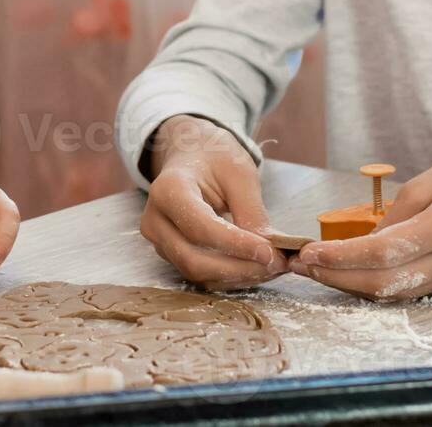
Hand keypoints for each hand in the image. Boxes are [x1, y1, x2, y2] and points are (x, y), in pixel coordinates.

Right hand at [138, 115, 285, 289]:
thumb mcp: (239, 173)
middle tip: (276, 266)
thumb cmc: (214, 158)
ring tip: (272, 268)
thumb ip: (251, 213)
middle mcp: (155, 219)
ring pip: (197, 273)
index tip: (270, 253)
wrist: (190, 154)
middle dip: (239, 269)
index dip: (236, 245)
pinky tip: (255, 267)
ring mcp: (158, 240)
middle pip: (193, 260)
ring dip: (237, 276)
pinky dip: (230, 276)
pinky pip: (199, 273)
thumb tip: (269, 254)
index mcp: (168, 189)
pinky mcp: (169, 253)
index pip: (201, 227)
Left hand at [289, 145, 431, 299]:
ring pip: (395, 292)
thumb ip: (392, 217)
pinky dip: (375, 283)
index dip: (340, 258)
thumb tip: (357, 248)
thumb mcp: (428, 182)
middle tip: (301, 265)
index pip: (383, 254)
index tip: (307, 253)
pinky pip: (409, 288)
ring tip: (315, 269)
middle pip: (385, 283)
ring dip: (351, 284)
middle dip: (337, 277)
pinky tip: (348, 271)